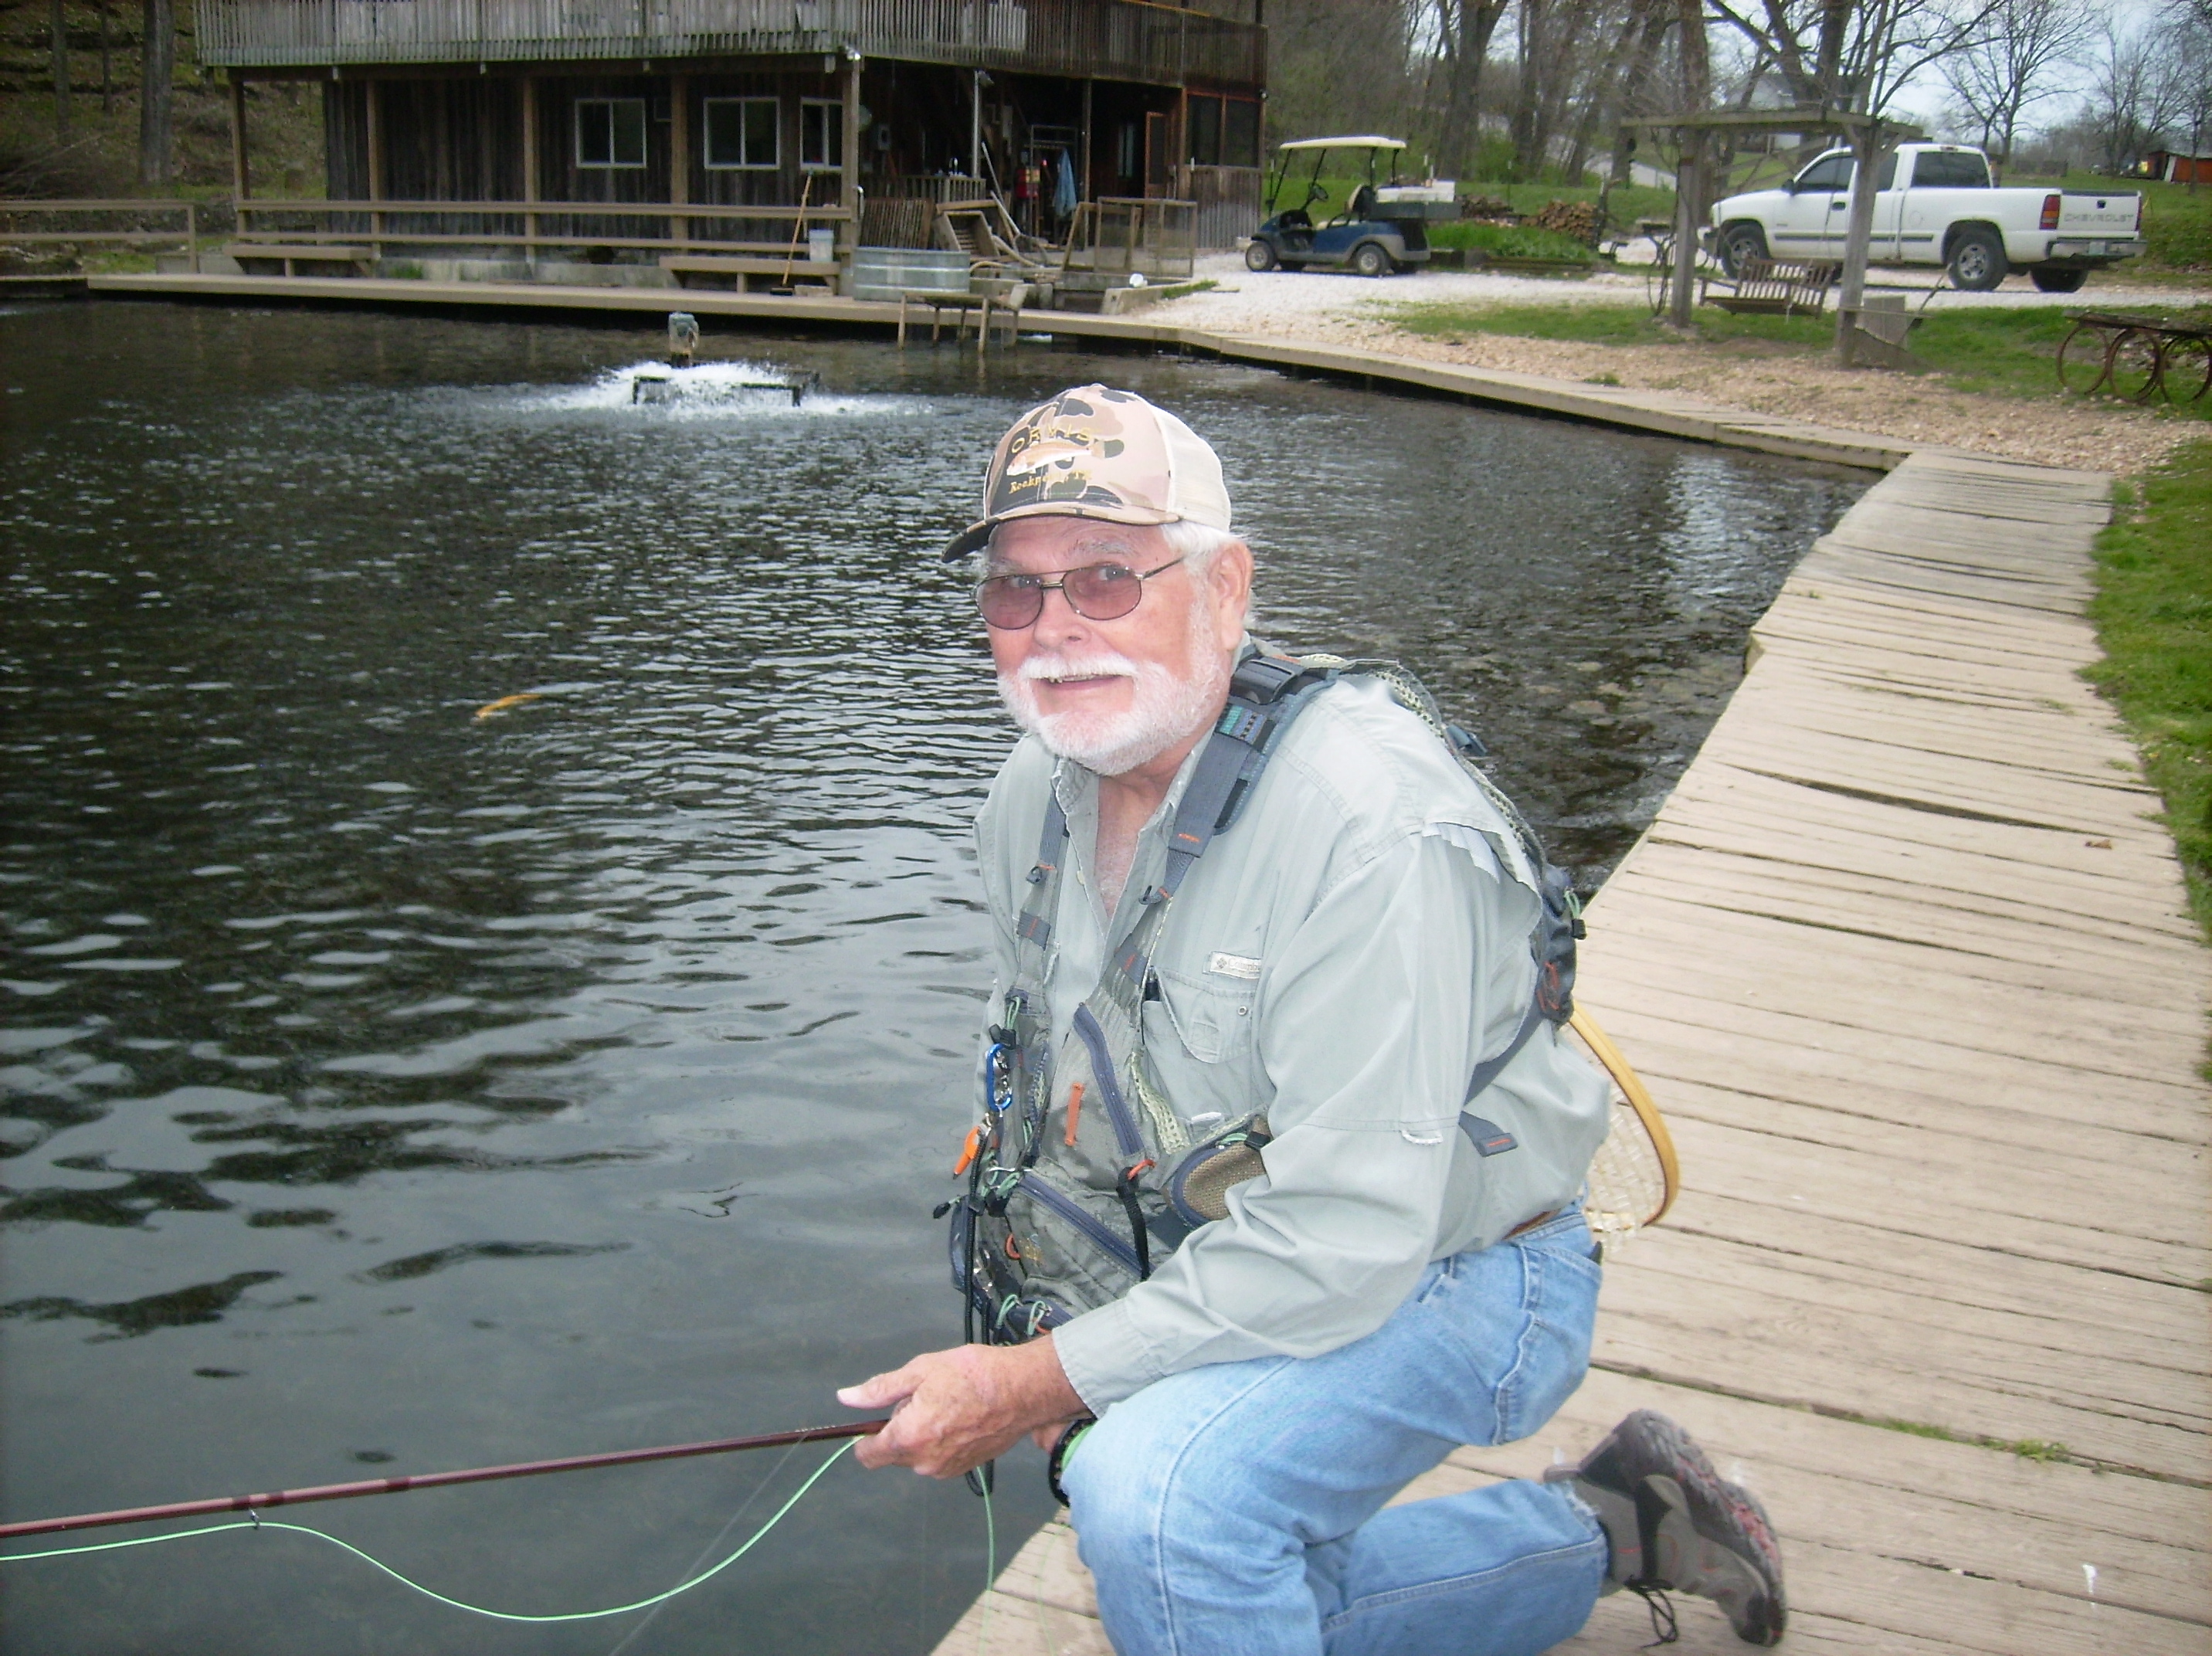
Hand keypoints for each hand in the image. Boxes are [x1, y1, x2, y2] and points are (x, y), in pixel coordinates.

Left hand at [837, 1337, 1086, 1478]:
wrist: (1025, 1389)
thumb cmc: (972, 1374)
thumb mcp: (921, 1371)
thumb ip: (880, 1389)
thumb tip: (845, 1398)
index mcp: (908, 1439)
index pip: (867, 1455)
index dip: (865, 1436)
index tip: (880, 1416)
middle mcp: (924, 1463)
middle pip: (894, 1453)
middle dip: (900, 1428)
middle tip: (926, 1397)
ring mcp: (947, 1470)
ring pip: (918, 1455)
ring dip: (922, 1435)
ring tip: (948, 1404)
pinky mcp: (966, 1469)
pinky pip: (939, 1458)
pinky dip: (942, 1441)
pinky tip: (962, 1416)